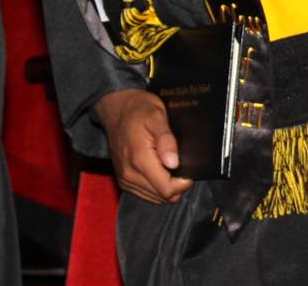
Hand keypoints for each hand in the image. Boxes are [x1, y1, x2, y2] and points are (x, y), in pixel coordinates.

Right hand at [96, 89, 193, 204]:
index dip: (184, 183)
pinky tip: (163, 172)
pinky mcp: (124, 180)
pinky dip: (157, 187)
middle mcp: (129, 174)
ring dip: (168, 187)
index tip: (191, 171)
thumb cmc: (139, 110)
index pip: (166, 189)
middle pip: (162, 196)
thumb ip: (166, 140)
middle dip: (178, 186)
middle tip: (185, 168)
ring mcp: (125, 179)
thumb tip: (174, 163)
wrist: (116, 110)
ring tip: (174, 168)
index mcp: (139, 159)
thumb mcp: (157, 117)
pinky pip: (145, 193)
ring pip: (154, 197)